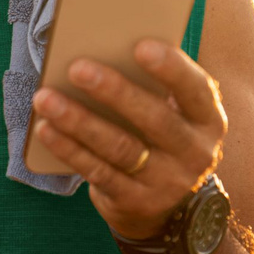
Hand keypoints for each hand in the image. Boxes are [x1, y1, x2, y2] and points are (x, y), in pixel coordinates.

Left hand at [30, 40, 227, 239]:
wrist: (170, 207)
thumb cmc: (162, 137)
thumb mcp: (175, 114)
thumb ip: (153, 87)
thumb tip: (103, 49)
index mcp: (208, 119)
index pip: (195, 90)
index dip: (171, 68)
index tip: (140, 45)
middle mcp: (195, 153)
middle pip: (154, 119)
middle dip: (114, 91)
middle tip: (77, 67)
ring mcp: (167, 182)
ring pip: (120, 147)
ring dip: (79, 121)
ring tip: (45, 98)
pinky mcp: (136, 202)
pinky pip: (98, 172)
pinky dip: (69, 149)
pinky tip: (46, 128)